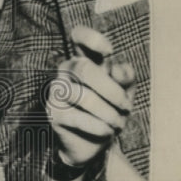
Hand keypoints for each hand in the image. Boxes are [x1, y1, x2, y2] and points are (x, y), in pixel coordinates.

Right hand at [49, 25, 134, 168]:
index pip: (78, 36)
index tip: (109, 52)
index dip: (91, 38)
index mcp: (84, 59)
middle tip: (126, 106)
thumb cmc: (110, 111)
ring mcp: (57, 92)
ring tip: (119, 123)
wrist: (95, 145)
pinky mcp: (54, 114)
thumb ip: (125, 77)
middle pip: (84, 69)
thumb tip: (115, 70)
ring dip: (108, 113)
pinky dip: (99, 126)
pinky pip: (78, 117)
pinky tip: (107, 131)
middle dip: (111, 90)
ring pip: (83, 96)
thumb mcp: (125, 92)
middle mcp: (66, 71)